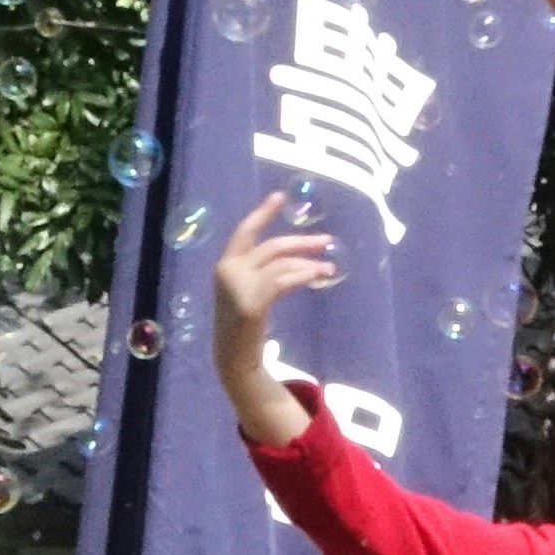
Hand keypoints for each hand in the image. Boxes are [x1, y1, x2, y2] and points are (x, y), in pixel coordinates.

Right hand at [209, 193, 334, 447]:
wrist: (233, 359)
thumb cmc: (242, 326)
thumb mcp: (245, 291)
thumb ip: (258, 271)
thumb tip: (292, 255)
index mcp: (225, 265)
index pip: (245, 232)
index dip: (263, 212)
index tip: (280, 195)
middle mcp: (228, 271)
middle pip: (272, 246)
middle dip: (301, 241)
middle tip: (327, 240)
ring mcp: (238, 287)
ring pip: (282, 263)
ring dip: (309, 263)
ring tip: (329, 269)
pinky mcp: (252, 303)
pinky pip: (284, 280)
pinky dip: (304, 275)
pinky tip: (319, 276)